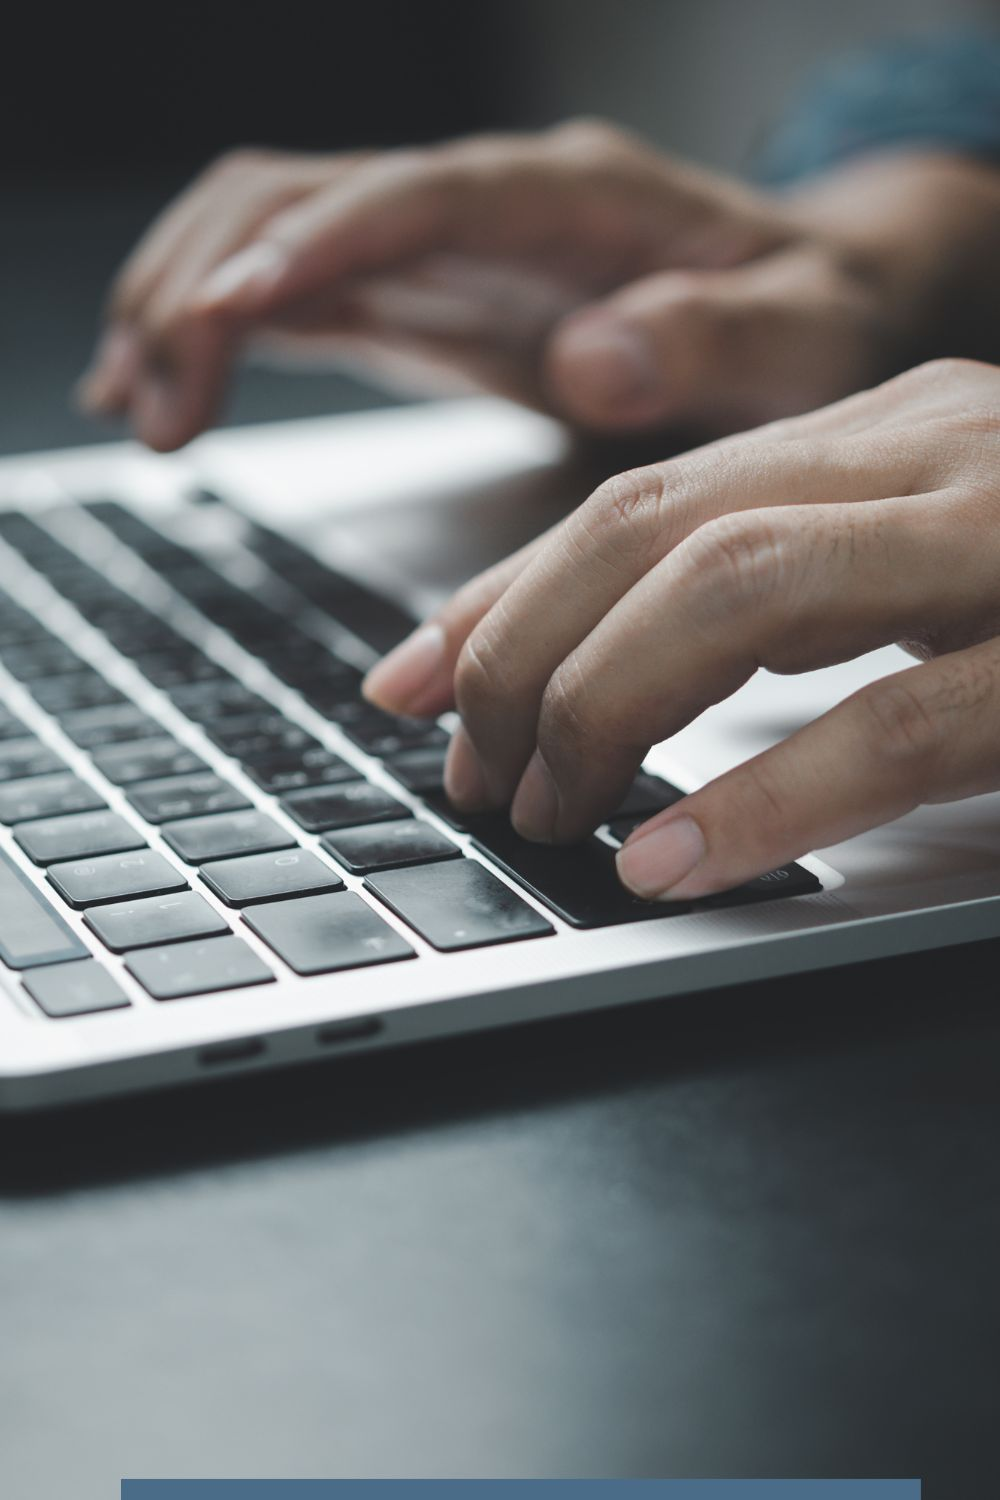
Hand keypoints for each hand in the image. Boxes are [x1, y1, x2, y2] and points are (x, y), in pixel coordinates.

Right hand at [79, 121, 923, 450]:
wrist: (804, 302)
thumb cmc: (803, 316)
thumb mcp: (797, 335)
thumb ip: (708, 338)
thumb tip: (596, 353)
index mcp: (568, 198)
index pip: (417, 196)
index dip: (318, 244)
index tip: (230, 310)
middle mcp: (483, 206)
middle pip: (303, 195)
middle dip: (207, 284)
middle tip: (158, 404)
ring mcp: (440, 248)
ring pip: (270, 232)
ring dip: (184, 304)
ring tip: (138, 407)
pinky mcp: (418, 297)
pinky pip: (292, 290)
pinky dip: (215, 333)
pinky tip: (166, 388)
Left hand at [363, 359, 999, 897]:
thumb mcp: (928, 559)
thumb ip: (791, 582)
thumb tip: (622, 656)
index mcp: (883, 431)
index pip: (642, 496)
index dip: (504, 594)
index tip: (407, 678)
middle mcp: (929, 444)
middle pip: (653, 524)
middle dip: (521, 653)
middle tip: (471, 771)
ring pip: (736, 584)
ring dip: (602, 706)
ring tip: (546, 813)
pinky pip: (890, 725)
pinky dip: (758, 800)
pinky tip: (665, 859)